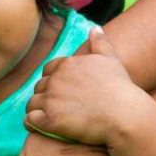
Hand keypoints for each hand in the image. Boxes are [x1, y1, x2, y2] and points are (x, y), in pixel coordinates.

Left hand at [25, 26, 145, 145]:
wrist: (125, 114)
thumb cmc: (121, 89)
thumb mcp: (111, 61)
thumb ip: (100, 43)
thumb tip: (95, 28)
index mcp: (66, 64)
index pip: (48, 71)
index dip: (53, 82)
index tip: (63, 93)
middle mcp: (55, 79)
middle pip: (39, 87)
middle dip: (45, 96)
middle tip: (58, 109)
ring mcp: (51, 99)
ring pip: (32, 103)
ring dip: (38, 110)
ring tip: (48, 119)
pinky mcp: (50, 120)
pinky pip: (30, 120)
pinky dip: (32, 123)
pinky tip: (41, 127)